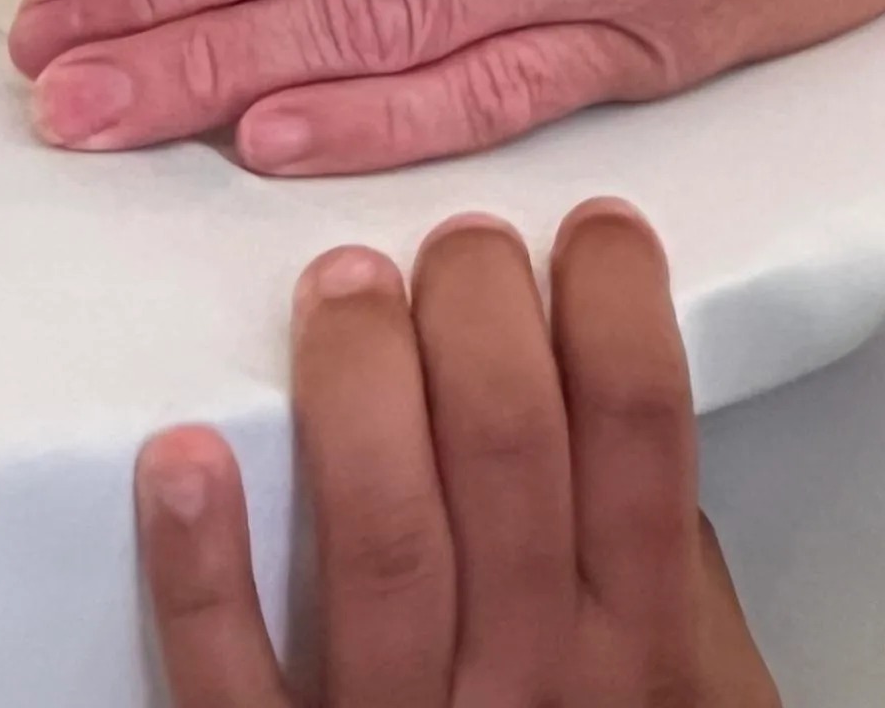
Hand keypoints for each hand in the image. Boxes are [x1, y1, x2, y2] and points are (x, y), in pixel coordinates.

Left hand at [135, 202, 777, 706]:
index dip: (616, 298)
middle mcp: (534, 680)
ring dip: (358, 389)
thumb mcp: (704, 698)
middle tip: (456, 244)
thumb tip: (625, 406)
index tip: (588, 225)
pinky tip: (180, 454)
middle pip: (511, 448)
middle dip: (479, 308)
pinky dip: (200, 570)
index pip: (639, 424)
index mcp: (644, 642)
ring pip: (383, 534)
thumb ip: (676, 567)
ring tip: (341, 286)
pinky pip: (234, 682)